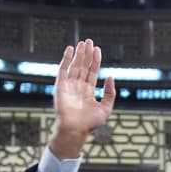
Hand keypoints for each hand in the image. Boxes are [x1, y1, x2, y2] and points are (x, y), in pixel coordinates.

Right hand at [48, 39, 115, 159]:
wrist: (75, 129)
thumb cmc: (89, 123)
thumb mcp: (106, 108)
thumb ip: (110, 93)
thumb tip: (110, 77)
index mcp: (88, 92)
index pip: (92, 72)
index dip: (95, 61)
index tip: (97, 50)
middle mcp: (78, 87)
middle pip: (83, 66)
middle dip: (86, 54)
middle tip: (89, 41)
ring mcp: (69, 86)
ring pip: (74, 66)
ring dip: (78, 54)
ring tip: (83, 43)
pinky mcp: (60, 86)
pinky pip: (62, 70)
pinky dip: (65, 59)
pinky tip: (70, 50)